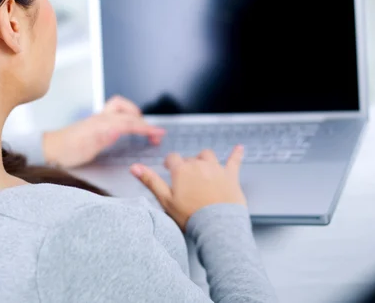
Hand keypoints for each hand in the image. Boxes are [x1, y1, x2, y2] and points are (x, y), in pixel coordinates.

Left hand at [43, 96, 164, 167]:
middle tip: (155, 135)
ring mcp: (99, 119)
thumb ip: (103, 138)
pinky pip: (116, 113)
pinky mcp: (97, 123)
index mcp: (102, 124)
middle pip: (129, 114)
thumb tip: (119, 129)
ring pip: (122, 108)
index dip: (147, 128)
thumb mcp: (85, 149)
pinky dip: (127, 116)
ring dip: (135, 114)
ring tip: (143, 128)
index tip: (160, 134)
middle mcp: (101, 118)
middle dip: (144, 122)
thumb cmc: (66, 151)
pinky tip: (128, 128)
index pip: (130, 124)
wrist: (50, 149)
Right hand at [130, 146, 246, 229]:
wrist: (217, 226)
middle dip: (186, 165)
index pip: (172, 158)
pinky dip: (236, 154)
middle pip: (190, 159)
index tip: (168, 168)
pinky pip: (234, 161)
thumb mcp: (165, 200)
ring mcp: (216, 169)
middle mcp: (198, 165)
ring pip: (208, 156)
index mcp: (181, 170)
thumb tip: (134, 166)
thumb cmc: (190, 216)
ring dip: (204, 159)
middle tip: (185, 179)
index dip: (169, 163)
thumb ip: (150, 180)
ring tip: (202, 165)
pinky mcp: (231, 176)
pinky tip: (240, 148)